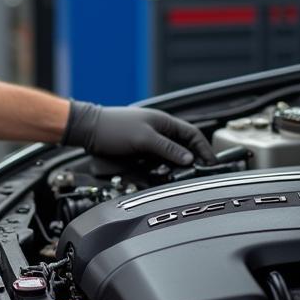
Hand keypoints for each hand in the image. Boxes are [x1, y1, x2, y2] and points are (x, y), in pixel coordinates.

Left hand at [62, 101, 215, 165]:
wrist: (88, 131)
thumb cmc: (113, 127)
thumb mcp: (144, 138)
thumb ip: (168, 148)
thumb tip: (189, 158)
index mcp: (163, 122)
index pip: (192, 134)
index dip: (203, 148)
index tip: (211, 163)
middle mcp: (158, 132)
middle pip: (182, 148)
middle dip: (189, 161)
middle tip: (194, 174)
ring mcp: (149, 142)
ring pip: (169, 158)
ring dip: (172, 167)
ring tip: (174, 176)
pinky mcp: (139, 152)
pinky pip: (155, 163)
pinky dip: (159, 170)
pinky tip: (158, 176)